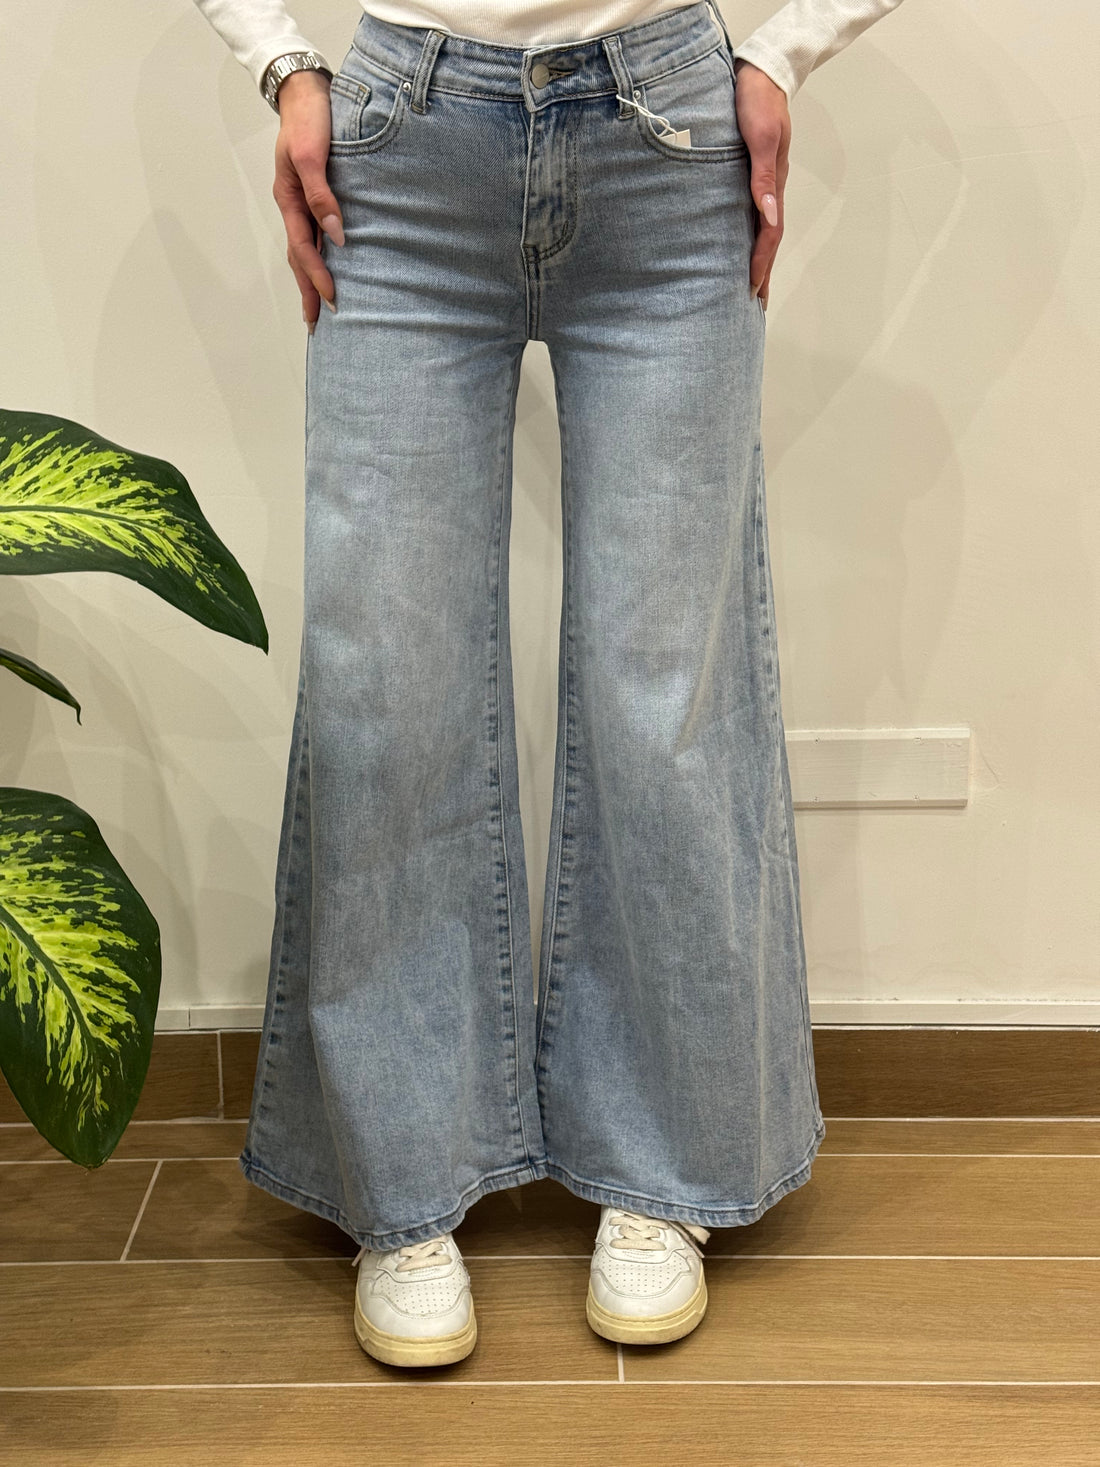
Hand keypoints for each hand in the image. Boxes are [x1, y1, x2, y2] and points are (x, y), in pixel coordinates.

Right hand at [271, 68, 344, 330]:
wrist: (306, 90)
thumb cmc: (310, 120)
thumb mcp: (311, 155)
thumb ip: (322, 195)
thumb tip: (337, 235)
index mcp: (289, 200)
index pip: (303, 250)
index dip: (317, 277)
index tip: (333, 301)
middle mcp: (294, 205)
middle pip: (299, 258)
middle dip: (307, 291)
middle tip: (316, 324)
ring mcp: (302, 201)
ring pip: (305, 248)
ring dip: (311, 278)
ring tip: (319, 306)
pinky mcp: (314, 193)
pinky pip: (315, 233)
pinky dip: (320, 255)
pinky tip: (330, 265)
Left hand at [733, 58, 790, 309]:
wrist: (761, 72)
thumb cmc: (758, 102)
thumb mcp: (762, 137)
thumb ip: (764, 175)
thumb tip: (769, 214)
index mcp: (773, 184)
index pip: (769, 234)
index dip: (760, 263)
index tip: (751, 289)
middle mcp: (770, 188)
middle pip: (769, 240)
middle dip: (763, 272)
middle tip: (756, 305)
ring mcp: (762, 181)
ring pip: (762, 229)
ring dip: (758, 258)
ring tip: (751, 285)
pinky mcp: (751, 173)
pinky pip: (751, 214)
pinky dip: (749, 236)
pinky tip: (740, 244)